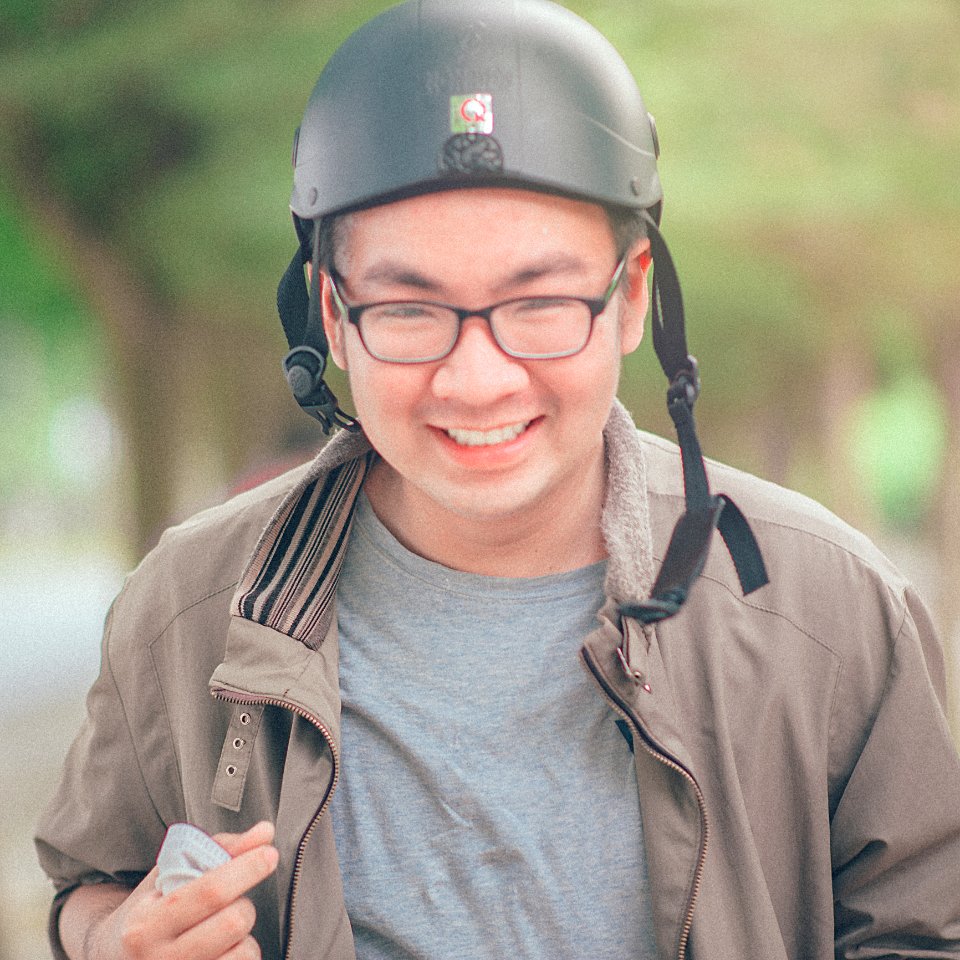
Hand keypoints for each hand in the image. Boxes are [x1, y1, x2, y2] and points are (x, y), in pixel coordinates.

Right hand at [70, 821, 278, 959]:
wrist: (115, 959)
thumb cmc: (154, 908)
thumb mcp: (172, 874)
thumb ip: (221, 848)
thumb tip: (266, 831)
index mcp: (146, 925)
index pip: (210, 891)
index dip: (246, 869)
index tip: (269, 853)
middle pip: (233, 922)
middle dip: (244, 903)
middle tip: (231, 901)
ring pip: (245, 952)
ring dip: (246, 935)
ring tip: (222, 930)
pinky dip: (243, 955)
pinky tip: (225, 951)